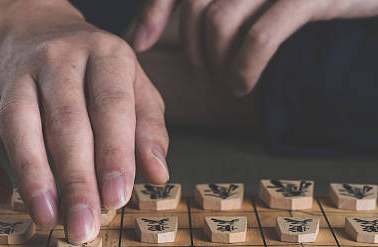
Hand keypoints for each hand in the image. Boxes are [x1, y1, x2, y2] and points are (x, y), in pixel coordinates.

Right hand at [0, 0, 169, 243]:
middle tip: (83, 227)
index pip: (111, 105)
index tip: (117, 199)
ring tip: (47, 219)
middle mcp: (56, 59)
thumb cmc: (94, 73)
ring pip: (16, 124)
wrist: (32, 29)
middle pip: (64, 121)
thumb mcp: (134, 86)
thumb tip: (157, 174)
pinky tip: (3, 196)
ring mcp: (13, 74)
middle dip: (75, 180)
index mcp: (104, 54)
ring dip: (31, 176)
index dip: (114, 154)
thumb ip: (148, 128)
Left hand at [132, 0, 377, 94]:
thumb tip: (144, 36)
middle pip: (197, 9)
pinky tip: (243, 85)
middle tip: (208, 81)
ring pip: (219, 22)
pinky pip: (258, 37)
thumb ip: (215, 4)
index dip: (155, 11)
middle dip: (195, 54)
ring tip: (229, 86)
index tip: (141, 45)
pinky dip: (243, 68)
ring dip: (217, 66)